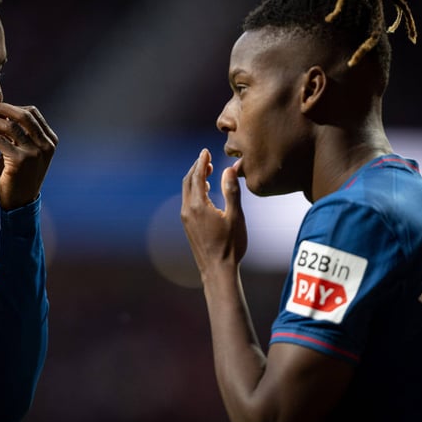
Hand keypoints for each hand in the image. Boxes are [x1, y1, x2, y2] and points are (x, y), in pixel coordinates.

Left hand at [0, 102, 57, 209]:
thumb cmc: (20, 175)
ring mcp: (34, 153)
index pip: (32, 113)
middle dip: (1, 108)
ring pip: (9, 126)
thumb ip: (19, 133)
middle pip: (23, 115)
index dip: (12, 107)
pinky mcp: (20, 161)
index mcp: (50, 140)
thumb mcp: (25, 151)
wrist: (21, 202)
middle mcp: (45, 145)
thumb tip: (1, 112)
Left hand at [181, 148, 246, 277]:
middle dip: (196, 168)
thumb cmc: (230, 245)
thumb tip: (229, 169)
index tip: (205, 151)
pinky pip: (187, 201)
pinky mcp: (187, 226)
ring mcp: (186, 219)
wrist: (217, 270)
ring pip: (186, 192)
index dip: (201, 162)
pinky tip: (204, 191)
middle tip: (206, 158)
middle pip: (188, 181)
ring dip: (194, 179)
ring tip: (207, 171)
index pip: (197, 176)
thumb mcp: (236, 216)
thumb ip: (232, 191)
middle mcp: (188, 210)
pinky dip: (194, 191)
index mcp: (198, 205)